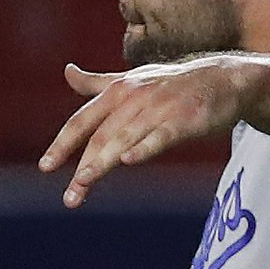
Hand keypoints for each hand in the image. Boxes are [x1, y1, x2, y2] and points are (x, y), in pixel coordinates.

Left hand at [40, 58, 253, 206]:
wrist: (224, 78)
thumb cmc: (173, 84)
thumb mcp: (132, 80)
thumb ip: (97, 83)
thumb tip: (67, 72)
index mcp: (118, 90)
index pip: (83, 120)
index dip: (63, 144)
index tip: (46, 167)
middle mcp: (134, 97)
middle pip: (101, 136)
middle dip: (83, 166)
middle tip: (70, 196)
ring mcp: (159, 108)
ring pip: (125, 138)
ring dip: (103, 161)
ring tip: (84, 182)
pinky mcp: (184, 119)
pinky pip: (160, 135)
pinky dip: (144, 147)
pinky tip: (128, 160)